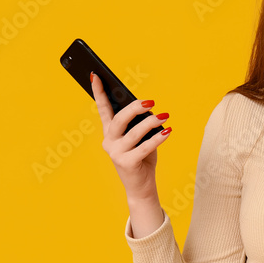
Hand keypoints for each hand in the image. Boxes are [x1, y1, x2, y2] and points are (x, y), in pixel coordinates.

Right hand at [90, 72, 170, 199]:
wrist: (141, 187)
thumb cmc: (142, 159)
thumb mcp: (139, 138)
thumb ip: (138, 124)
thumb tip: (148, 109)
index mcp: (109, 133)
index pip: (103, 109)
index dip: (99, 92)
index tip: (95, 75)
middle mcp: (109, 142)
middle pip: (119, 119)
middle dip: (134, 108)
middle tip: (150, 101)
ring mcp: (116, 153)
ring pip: (134, 132)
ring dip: (151, 122)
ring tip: (164, 116)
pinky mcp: (127, 163)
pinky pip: (144, 147)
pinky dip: (157, 138)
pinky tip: (167, 131)